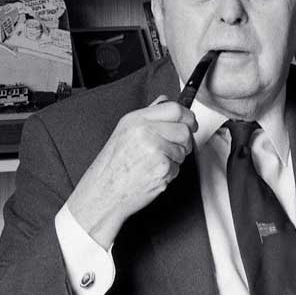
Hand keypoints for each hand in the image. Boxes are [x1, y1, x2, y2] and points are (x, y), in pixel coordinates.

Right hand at [67, 97, 196, 248]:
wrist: (104, 191)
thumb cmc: (113, 165)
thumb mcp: (124, 131)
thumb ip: (148, 115)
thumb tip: (165, 102)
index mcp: (137, 120)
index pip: (175, 109)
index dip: (188, 117)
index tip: (191, 123)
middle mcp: (146, 133)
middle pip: (184, 130)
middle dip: (184, 141)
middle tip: (172, 149)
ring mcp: (156, 151)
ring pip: (183, 150)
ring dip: (175, 158)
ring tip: (154, 163)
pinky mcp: (163, 169)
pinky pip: (178, 168)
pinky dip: (169, 173)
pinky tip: (152, 173)